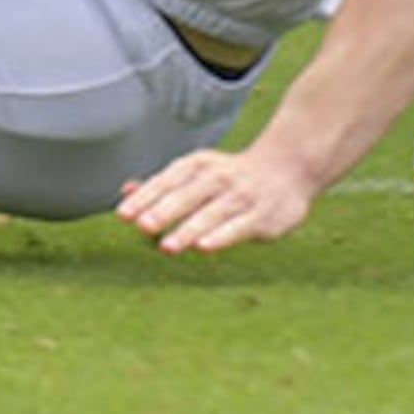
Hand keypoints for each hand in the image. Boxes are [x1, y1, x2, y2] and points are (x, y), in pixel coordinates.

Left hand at [116, 140, 326, 254]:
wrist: (289, 167)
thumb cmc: (232, 175)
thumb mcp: (197, 171)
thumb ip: (163, 184)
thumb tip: (125, 190)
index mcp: (198, 165)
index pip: (168, 180)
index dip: (146, 197)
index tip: (124, 215)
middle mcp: (218, 178)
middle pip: (188, 195)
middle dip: (164, 211)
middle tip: (143, 226)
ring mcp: (241, 196)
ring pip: (211, 213)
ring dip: (188, 229)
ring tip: (167, 247)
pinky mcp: (261, 216)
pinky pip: (239, 226)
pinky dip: (221, 236)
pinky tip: (204, 247)